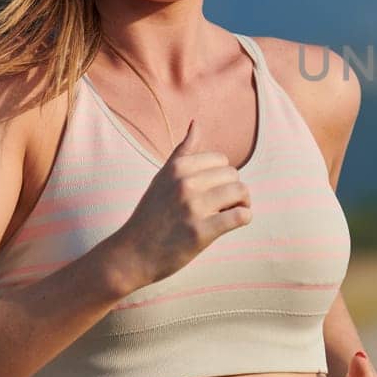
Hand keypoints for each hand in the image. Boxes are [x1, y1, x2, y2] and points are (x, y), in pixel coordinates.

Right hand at [114, 117, 251, 289]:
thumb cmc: (151, 215)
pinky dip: (244, 218)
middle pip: (233, 175)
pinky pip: (241, 216)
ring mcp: (193, 207)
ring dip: (242, 203)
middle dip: (232, 189)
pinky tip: (234, 223)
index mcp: (177, 168)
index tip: (212, 190)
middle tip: (221, 205)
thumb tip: (196, 123)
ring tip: (230, 212)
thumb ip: (183, 152)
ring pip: (241, 192)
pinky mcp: (201, 232)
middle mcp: (185, 183)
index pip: (221, 160)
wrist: (132, 254)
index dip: (221, 176)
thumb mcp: (162, 178)